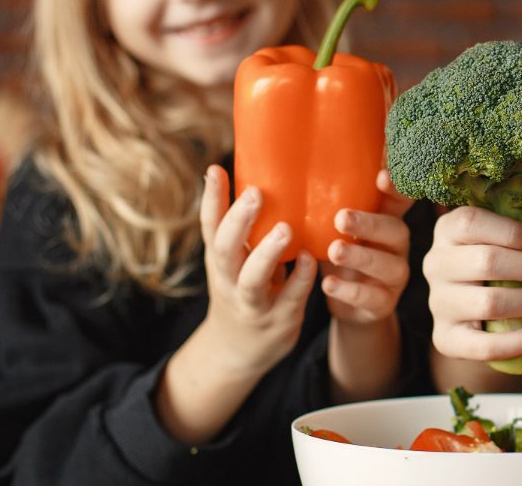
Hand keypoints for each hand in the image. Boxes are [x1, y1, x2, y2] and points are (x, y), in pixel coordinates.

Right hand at [197, 165, 316, 375]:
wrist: (238, 352)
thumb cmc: (243, 290)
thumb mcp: (233, 262)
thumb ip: (242, 229)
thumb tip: (253, 177)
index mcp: (219, 260)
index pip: (210, 226)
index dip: (211, 199)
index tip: (215, 169)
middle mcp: (230, 280)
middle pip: (224, 249)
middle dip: (239, 221)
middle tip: (256, 192)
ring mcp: (252, 303)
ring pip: (253, 279)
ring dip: (268, 253)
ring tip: (287, 228)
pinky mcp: (278, 320)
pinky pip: (290, 299)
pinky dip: (300, 279)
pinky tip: (311, 258)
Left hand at [322, 170, 414, 324]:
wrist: (349, 306)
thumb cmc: (340, 256)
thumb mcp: (335, 232)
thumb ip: (328, 211)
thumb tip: (291, 178)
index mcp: (386, 222)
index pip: (398, 200)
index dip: (395, 188)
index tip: (380, 176)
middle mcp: (397, 247)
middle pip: (396, 230)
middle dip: (370, 223)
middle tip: (341, 218)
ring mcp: (395, 276)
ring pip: (388, 265)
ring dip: (361, 257)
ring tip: (333, 251)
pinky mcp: (385, 303)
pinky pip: (373, 297)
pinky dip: (351, 291)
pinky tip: (329, 284)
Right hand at [422, 206, 521, 360]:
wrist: (481, 306)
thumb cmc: (505, 258)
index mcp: (447, 230)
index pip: (471, 222)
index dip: (511, 231)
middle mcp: (436, 264)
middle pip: (486, 261)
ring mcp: (438, 303)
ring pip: (489, 303)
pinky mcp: (446, 338)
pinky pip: (484, 345)